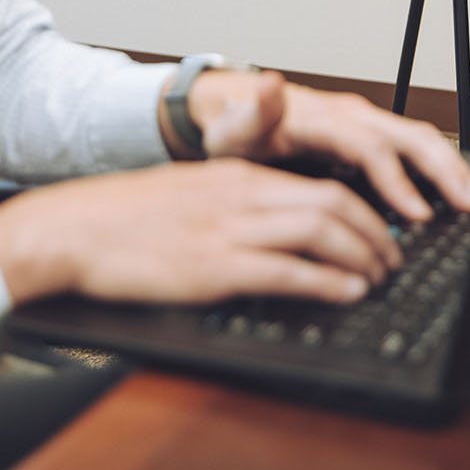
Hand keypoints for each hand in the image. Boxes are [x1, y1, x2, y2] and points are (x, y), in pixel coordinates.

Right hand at [0, 157, 400, 306]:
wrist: (78, 226)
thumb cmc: (131, 215)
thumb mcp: (195, 190)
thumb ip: (239, 199)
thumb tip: (281, 220)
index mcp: (240, 175)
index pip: (321, 187)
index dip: (362, 213)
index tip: (380, 235)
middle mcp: (243, 195)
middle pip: (332, 204)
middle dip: (374, 235)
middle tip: (391, 261)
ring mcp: (230, 229)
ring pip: (319, 231)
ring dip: (360, 257)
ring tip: (378, 278)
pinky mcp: (214, 266)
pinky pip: (286, 271)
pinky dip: (325, 282)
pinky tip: (346, 293)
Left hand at [183, 69, 469, 221]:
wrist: (237, 113)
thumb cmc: (238, 129)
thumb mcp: (236, 127)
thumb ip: (255, 111)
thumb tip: (267, 82)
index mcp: (323, 119)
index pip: (369, 147)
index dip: (395, 178)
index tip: (416, 212)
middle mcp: (350, 116)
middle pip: (408, 136)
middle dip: (442, 168)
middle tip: (468, 203)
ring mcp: (363, 124)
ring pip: (417, 139)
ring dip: (448, 167)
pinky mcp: (369, 136)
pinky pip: (411, 147)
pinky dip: (437, 167)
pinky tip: (452, 191)